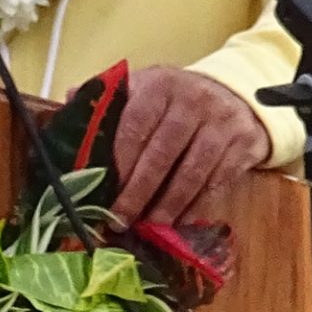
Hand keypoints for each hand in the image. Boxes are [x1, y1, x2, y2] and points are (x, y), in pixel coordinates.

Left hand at [110, 68, 270, 224]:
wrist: (234, 93)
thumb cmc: (175, 98)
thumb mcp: (144, 85)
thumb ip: (109, 95)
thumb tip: (69, 99)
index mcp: (161, 84)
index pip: (136, 124)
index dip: (121, 160)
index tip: (105, 189)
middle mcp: (193, 101)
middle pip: (162, 153)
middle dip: (139, 191)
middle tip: (121, 218)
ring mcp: (221, 124)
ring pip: (191, 173)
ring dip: (168, 205)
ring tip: (149, 227)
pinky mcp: (242, 145)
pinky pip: (215, 183)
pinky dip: (195, 207)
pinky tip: (177, 221)